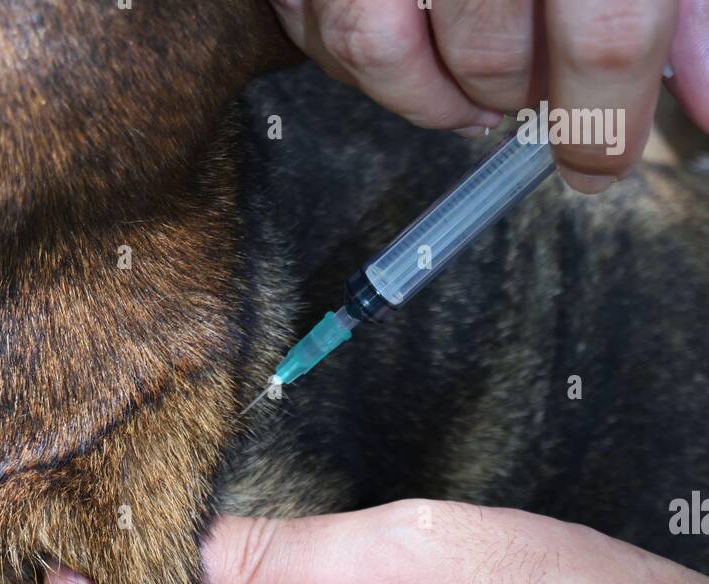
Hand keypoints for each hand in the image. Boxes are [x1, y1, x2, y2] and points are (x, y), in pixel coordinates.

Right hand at [269, 0, 708, 191]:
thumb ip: (688, 1)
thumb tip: (704, 95)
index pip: (603, 29)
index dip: (604, 117)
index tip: (601, 163)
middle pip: (488, 49)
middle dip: (514, 99)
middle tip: (534, 93)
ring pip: (377, 45)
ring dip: (432, 96)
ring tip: (473, 84)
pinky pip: (317, 22)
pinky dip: (363, 59)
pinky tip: (413, 44)